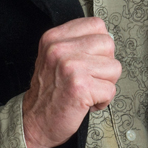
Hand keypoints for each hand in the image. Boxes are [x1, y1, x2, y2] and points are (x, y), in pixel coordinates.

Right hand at [20, 17, 120, 147]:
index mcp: (54, 38)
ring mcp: (70, 67)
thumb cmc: (48, 93)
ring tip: (87, 91)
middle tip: (89, 78)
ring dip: (105, 84)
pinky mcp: (80, 87)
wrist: (33, 122)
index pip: (96, 25)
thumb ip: (76, 44)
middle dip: (105, 64)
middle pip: (108, 44)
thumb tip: (108, 38)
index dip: (100, 46)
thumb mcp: (54, 58)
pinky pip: (110, 90)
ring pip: (114, 67)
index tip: (90, 60)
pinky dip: (103, 101)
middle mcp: (60, 49)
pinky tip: (87, 102)